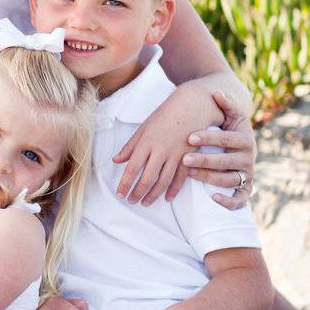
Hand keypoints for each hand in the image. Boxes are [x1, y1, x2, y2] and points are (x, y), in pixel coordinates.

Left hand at [113, 81, 222, 205]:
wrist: (192, 106)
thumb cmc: (165, 115)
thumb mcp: (144, 127)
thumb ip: (130, 146)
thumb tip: (116, 160)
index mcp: (147, 142)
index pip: (132, 168)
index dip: (125, 183)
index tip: (119, 194)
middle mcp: (161, 150)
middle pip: (148, 178)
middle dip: (138, 192)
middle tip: (131, 201)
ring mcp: (176, 154)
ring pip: (164, 180)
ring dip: (154, 194)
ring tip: (145, 203)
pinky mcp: (189, 156)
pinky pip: (181, 177)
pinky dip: (173, 189)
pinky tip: (167, 198)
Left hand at [182, 91, 256, 209]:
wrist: (241, 145)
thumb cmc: (230, 128)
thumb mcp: (230, 115)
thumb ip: (225, 104)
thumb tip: (217, 92)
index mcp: (245, 138)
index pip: (227, 139)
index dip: (209, 138)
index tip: (189, 137)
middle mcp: (249, 157)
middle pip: (227, 161)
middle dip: (205, 160)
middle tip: (184, 159)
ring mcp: (247, 174)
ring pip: (230, 180)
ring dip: (210, 178)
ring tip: (190, 174)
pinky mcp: (245, 188)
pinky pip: (240, 199)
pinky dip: (230, 201)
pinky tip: (214, 198)